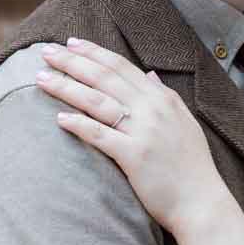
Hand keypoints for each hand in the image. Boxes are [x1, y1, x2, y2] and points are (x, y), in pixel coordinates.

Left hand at [36, 40, 223, 232]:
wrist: (202, 202)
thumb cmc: (192, 166)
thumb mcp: (184, 122)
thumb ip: (166, 96)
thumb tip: (150, 75)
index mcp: (163, 98)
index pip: (122, 66)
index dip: (94, 52)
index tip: (70, 43)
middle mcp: (153, 109)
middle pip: (104, 77)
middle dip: (72, 62)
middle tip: (46, 52)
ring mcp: (144, 131)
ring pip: (97, 101)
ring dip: (66, 87)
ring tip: (41, 78)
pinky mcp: (134, 156)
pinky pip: (100, 135)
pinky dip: (78, 124)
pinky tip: (59, 118)